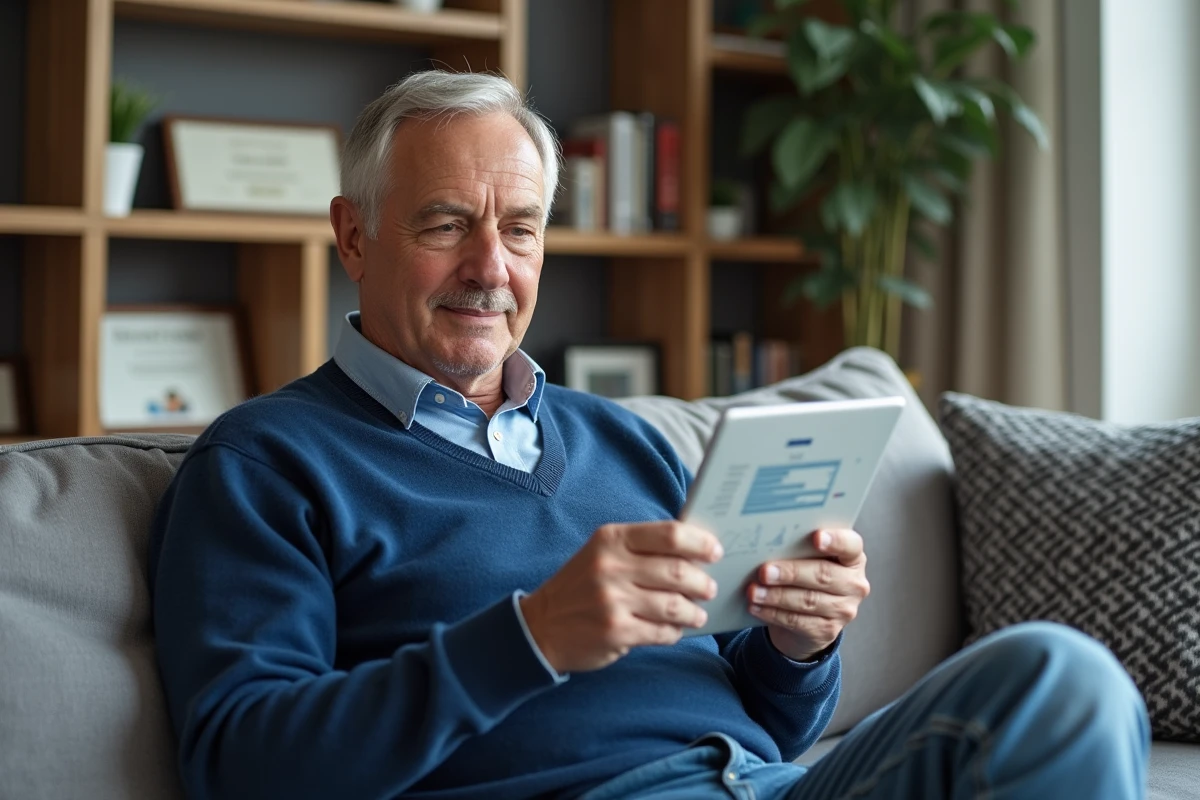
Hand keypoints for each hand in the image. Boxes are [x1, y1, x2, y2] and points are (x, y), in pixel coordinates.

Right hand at [519, 522, 722, 673]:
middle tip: (709, 588)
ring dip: (692, 612)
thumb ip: (641, 548)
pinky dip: (674, 632)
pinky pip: (661, 632)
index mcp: (611, 539)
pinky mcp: (616, 632)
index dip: (699, 543)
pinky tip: (673, 629)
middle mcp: (611, 566)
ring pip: (674, 605)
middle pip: (677, 571)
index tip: (715, 551)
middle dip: (702, 582)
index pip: (669, 535)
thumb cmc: (581, 586)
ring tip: (696, 613)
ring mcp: (613, 601)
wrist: (540, 626)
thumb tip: (693, 551)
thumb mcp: (602, 553)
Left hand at [746, 528, 869, 661]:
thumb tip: (768, 542)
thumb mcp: (808, 559)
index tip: (816, 537)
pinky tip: (756, 607)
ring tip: (754, 591)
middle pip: (823, 575)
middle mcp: (854, 584)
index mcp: (852, 558)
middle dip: (791, 572)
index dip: (835, 540)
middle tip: (764, 571)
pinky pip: (797, 621)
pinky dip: (773, 613)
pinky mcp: (828, 630)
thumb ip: (799, 548)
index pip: (850, 545)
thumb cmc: (807, 576)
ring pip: (808, 601)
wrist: (809, 617)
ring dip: (776, 596)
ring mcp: (844, 610)